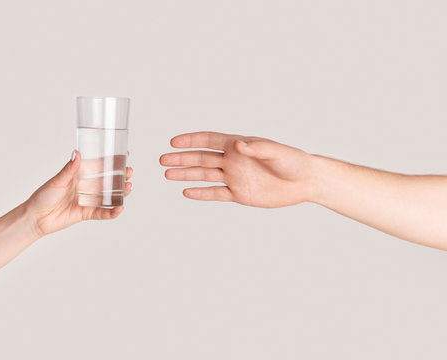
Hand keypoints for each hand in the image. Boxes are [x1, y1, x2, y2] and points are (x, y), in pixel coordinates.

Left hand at [25, 150, 132, 235]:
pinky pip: (102, 212)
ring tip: (128, 187)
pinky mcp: (86, 213)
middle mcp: (85, 187)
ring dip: (120, 192)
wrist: (35, 217)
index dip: (112, 161)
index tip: (125, 154)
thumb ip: (69, 169)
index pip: (99, 165)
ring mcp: (87, 200)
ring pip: (108, 196)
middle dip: (120, 176)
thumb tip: (77, 153)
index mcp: (79, 175)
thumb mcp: (57, 180)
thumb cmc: (42, 196)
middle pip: (108, 180)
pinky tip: (120, 208)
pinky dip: (112, 212)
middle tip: (129, 171)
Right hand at [160, 132, 312, 207]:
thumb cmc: (294, 162)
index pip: (209, 141)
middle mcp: (233, 160)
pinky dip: (202, 193)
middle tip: (162, 160)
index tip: (174, 142)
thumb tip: (238, 144)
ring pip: (205, 175)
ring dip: (186, 174)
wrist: (305, 182)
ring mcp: (235, 177)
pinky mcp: (239, 194)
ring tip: (167, 174)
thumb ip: (257, 148)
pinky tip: (187, 191)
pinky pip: (216, 193)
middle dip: (182, 158)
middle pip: (202, 158)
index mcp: (239, 145)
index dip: (191, 141)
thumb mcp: (277, 152)